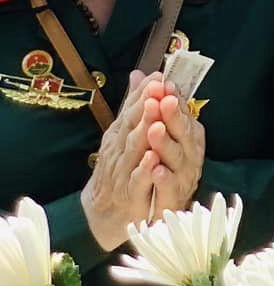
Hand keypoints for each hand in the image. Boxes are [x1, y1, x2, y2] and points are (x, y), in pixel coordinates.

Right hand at [81, 76, 156, 250]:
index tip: (157, 77)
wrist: (104, 213)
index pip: (131, 112)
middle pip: (132, 128)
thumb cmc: (120, 167)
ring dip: (144, 136)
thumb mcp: (126, 134)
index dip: (143, 95)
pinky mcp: (132, 196)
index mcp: (120, 135)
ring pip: (135, 152)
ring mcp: (124, 173)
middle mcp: (120, 152)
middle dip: (145, 110)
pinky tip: (153, 159)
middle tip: (158, 91)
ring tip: (156, 122)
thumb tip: (141, 73)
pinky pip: (138, 182)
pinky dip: (145, 170)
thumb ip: (134, 105)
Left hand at [137, 78, 204, 216]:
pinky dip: (163, 177)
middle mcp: (188, 153)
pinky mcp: (172, 199)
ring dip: (165, 143)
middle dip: (173, 116)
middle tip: (164, 100)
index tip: (164, 84)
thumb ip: (147, 105)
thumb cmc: (150, 166)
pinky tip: (155, 168)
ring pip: (177, 157)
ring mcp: (183, 176)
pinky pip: (169, 187)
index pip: (182, 113)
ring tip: (154, 129)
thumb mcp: (147, 131)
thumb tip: (142, 74)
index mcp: (185, 136)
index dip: (174, 100)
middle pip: (183, 133)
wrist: (137, 210)